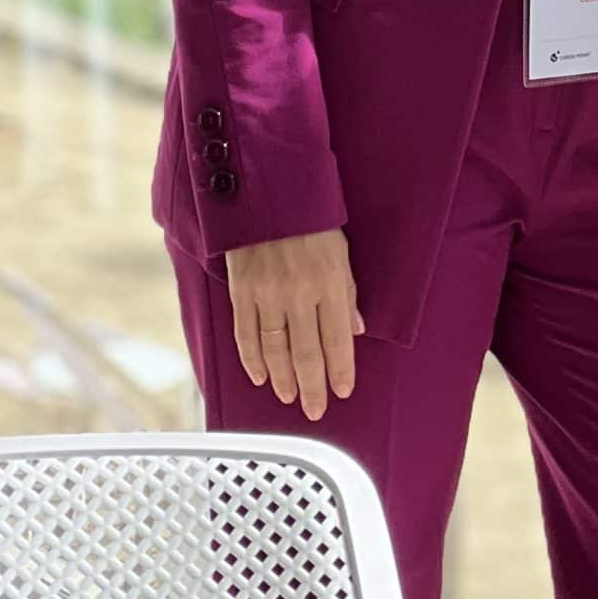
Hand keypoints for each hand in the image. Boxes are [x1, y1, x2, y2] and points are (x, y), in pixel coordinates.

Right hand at [225, 228, 363, 419]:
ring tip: (290, 397)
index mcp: (330, 281)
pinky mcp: (241, 292)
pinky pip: (246, 335)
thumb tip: (356, 330)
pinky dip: (252, 360)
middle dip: (313, 386)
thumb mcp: (341, 249)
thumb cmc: (312, 217)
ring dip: (284, 379)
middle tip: (315, 410)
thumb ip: (347, 292)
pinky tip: (260, 376)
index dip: (340, 369)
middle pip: (307, 353)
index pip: (338, 339)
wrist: (268, 188)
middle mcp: (299, 293)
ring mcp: (267, 295)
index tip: (343, 391)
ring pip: (276, 350)